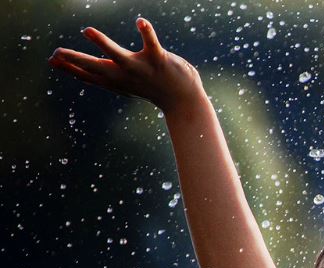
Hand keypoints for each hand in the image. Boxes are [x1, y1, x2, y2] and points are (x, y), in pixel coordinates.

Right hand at [48, 18, 202, 113]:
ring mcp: (141, 68)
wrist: (183, 100)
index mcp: (116, 80)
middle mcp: (125, 75)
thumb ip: (103, 77)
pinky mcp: (158, 60)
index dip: (70, 68)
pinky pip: (151, 44)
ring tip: (87, 31)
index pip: (89, 75)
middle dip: (76, 60)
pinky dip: (147, 32)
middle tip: (56, 52)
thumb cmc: (151, 88)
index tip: (51, 60)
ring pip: (119, 55)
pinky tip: (140, 22)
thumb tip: (82, 72)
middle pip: (96, 67)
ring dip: (104, 44)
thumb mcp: (124, 85)